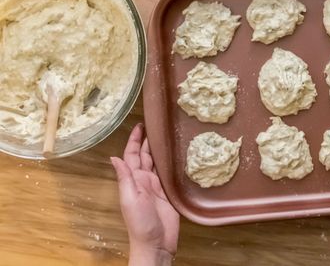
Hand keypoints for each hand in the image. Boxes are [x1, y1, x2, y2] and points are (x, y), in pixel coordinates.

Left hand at [111, 123, 179, 265]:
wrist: (156, 243)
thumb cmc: (140, 223)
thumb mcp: (130, 198)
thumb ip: (125, 178)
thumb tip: (114, 157)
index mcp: (133, 180)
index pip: (132, 155)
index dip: (134, 141)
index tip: (139, 126)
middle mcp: (144, 180)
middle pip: (145, 156)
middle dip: (147, 141)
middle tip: (155, 125)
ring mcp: (157, 187)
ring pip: (157, 163)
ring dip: (159, 150)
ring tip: (165, 135)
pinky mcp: (169, 193)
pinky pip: (168, 174)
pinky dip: (170, 164)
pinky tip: (177, 156)